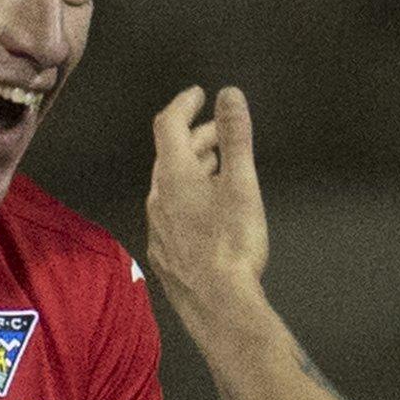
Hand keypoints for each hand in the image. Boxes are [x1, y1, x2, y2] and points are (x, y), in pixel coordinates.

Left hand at [145, 85, 268, 325]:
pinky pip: (171, 212)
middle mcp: (159, 198)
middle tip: (219, 131)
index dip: (182, 104)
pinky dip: (188, 197)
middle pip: (170, 155)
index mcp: (175, 175)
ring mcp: (158, 227)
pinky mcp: (165, 252)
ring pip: (170, 185)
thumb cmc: (232, 244)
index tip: (198, 95)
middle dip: (194, 137)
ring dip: (192, 168)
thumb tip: (229, 95)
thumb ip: (235, 136)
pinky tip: (206, 209)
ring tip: (217, 165)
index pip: (168, 124)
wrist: (218, 305)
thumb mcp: (241, 183)